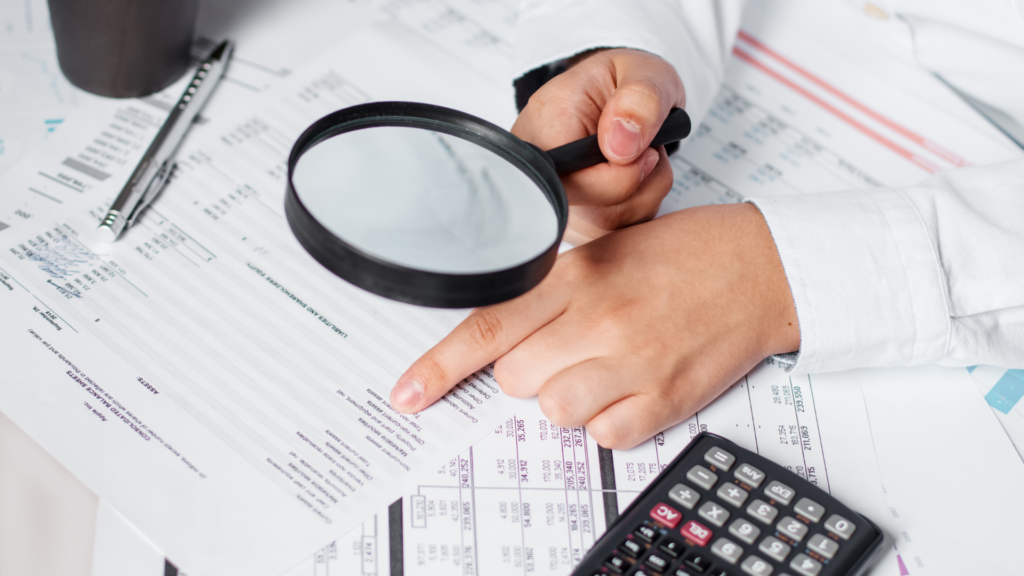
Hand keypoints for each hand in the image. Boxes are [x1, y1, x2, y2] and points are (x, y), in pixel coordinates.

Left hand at [390, 204, 799, 448]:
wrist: (759, 268)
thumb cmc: (681, 257)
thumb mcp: (604, 253)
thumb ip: (550, 294)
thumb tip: (503, 343)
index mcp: (574, 276)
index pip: (488, 327)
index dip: (440, 366)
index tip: (408, 394)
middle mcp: (597, 319)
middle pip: (514, 379)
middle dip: (530, 371)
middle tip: (568, 347)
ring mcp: (631, 361)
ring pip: (555, 412)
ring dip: (570, 396)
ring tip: (605, 365)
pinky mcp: (664, 398)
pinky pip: (604, 436)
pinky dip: (611, 420)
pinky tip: (632, 386)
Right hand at [512, 48, 685, 244]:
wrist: (618, 98)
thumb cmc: (624, 83)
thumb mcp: (643, 71)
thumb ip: (640, 99)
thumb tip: (621, 145)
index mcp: (543, 126)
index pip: (577, 181)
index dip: (623, 173)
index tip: (644, 146)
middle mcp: (541, 172)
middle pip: (597, 212)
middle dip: (641, 183)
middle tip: (648, 147)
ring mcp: (557, 202)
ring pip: (613, 227)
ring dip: (646, 193)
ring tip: (641, 157)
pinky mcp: (576, 223)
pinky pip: (619, 234)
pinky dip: (642, 207)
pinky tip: (635, 179)